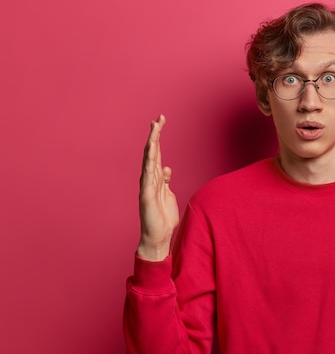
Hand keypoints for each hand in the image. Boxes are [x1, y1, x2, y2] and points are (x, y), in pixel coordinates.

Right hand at [137, 115, 179, 260]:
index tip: (162, 122)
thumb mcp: (168, 195)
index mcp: (156, 178)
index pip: (158, 153)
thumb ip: (166, 181)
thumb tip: (167, 168)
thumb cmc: (162, 217)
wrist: (157, 235)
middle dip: (155, 135)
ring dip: (152, 142)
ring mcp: (147, 184)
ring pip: (149, 159)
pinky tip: (152, 148)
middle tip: (159, 118)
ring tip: (154, 127)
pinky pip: (148, 173)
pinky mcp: (146, 192)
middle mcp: (150, 178)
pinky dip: (150, 160)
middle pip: (152, 152)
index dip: (159, 138)